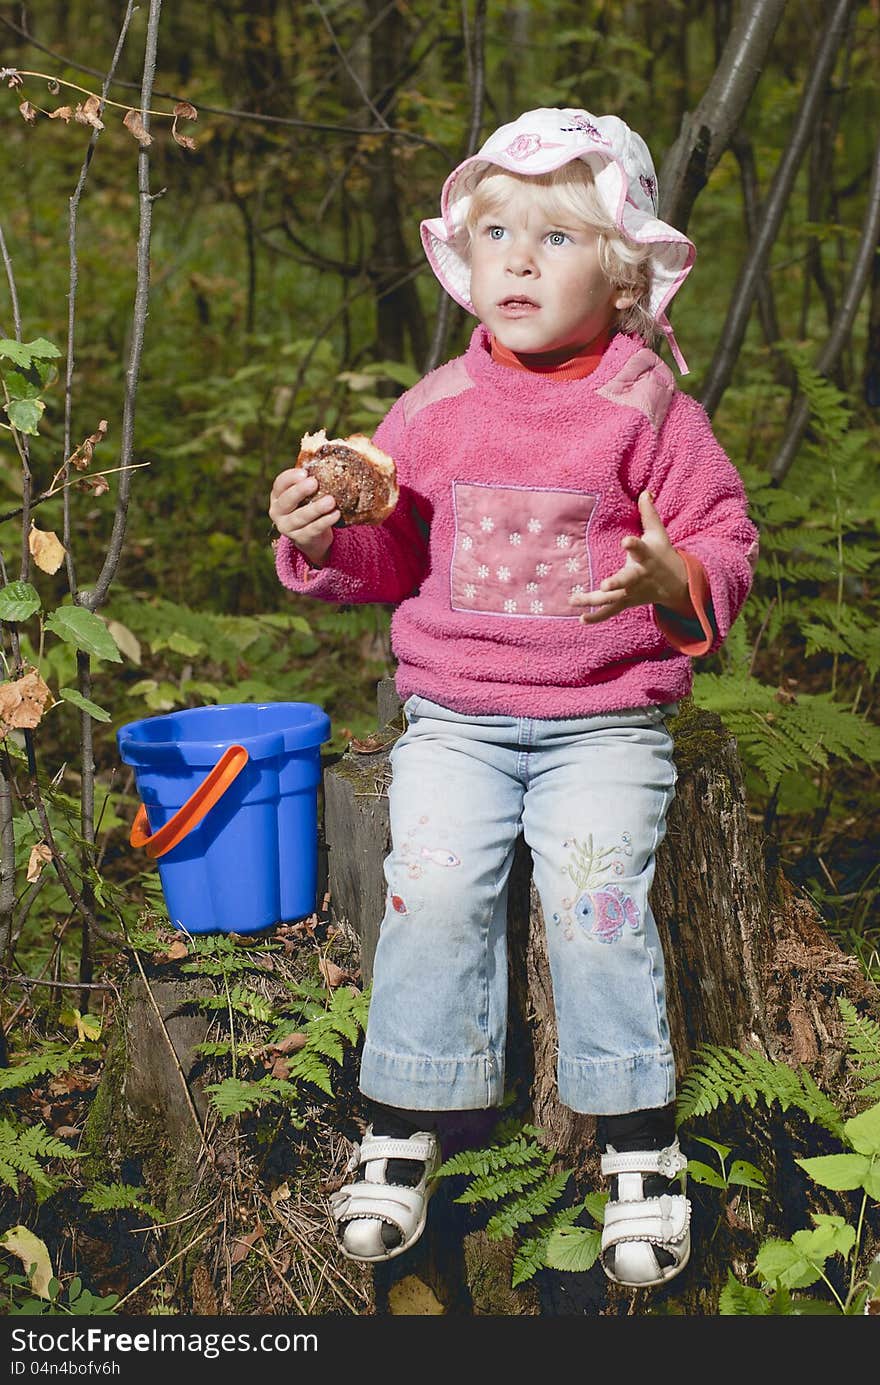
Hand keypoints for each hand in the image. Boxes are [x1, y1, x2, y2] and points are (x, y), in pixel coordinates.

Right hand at [269, 467, 338, 567]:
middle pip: (286, 501)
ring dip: (316, 508)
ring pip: (300, 517)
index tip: (305, 472)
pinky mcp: (300, 539)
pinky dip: (324, 522)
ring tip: (331, 500)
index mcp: (277, 496)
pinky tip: (336, 514)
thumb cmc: (310, 505)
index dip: (290, 478)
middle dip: (300, 491)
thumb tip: (327, 454)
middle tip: (314, 482)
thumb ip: (311, 478)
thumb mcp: (307, 493)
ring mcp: (287, 527)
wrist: (313, 536)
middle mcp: (278, 512)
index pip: (280, 484)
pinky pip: (312, 530)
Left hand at [569, 490, 689, 623]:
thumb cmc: (663, 554)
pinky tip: (581, 619)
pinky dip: (597, 617)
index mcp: (646, 556)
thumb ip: (649, 514)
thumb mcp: (659, 534)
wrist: (677, 585)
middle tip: (605, 586)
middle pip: (627, 580)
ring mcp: (632, 591)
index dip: (633, 545)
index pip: (640, 549)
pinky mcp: (627, 602)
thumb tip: (645, 492)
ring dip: (595, 600)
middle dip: (617, 583)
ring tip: (574, 599)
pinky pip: (611, 612)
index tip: (625, 541)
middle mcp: (639, 576)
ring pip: (613, 598)